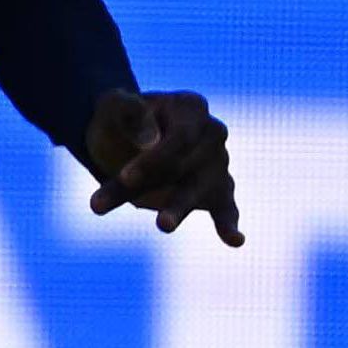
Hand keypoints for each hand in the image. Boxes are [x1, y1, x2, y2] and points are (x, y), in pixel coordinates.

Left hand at [81, 87, 240, 244]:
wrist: (121, 139)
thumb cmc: (120, 121)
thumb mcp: (111, 107)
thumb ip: (124, 110)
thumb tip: (148, 140)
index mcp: (191, 107)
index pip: (181, 136)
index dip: (155, 158)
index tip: (126, 177)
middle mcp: (212, 133)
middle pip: (185, 165)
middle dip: (155, 184)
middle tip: (134, 204)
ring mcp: (217, 164)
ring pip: (199, 189)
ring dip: (179, 208)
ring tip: (162, 225)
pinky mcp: (216, 192)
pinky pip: (226, 209)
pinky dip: (229, 225)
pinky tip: (235, 241)